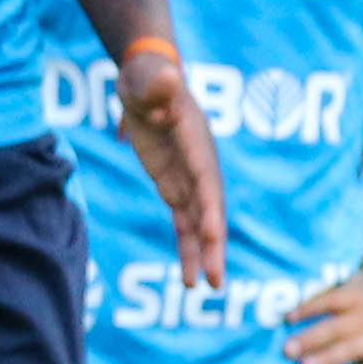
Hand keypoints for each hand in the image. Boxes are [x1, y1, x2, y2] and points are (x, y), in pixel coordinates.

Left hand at [117, 46, 226, 287]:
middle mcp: (199, 164)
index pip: (205, 180)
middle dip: (214, 245)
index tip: (212, 235)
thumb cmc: (146, 75)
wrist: (147, 77)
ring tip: (202, 288)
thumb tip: (165, 82)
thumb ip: (157, 83)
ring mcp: (189, 176)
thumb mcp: (146, 77)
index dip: (210, 208)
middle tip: (216, 282)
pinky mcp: (175, 184)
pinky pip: (183, 221)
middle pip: (210, 209)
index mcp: (194, 140)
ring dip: (203, 253)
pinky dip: (187, 246)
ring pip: (199, 222)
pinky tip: (187, 276)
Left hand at [287, 267, 362, 363]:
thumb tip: (299, 300)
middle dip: (309, 339)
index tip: (287, 319)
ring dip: (327, 358)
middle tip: (288, 350)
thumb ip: (338, 290)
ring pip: (350, 349)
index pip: (328, 300)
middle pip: (334, 327)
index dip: (308, 309)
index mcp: (357, 295)